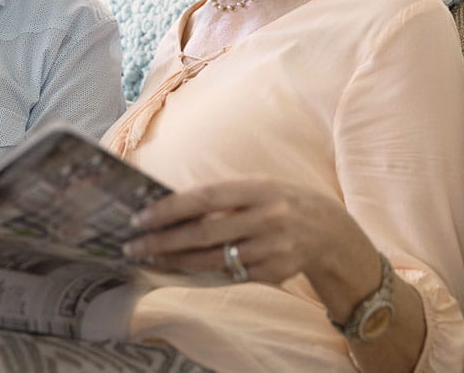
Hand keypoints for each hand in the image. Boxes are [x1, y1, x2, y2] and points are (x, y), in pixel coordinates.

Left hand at [123, 179, 375, 291]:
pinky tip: (179, 269)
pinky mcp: (272, 273)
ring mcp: (271, 249)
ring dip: (175, 261)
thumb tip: (171, 205)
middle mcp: (267, 218)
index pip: (206, 198)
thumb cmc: (281, 201)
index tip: (141, 217)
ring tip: (149, 259)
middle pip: (205, 234)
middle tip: (134, 246)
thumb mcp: (258, 187)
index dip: (171, 209)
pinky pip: (228, 275)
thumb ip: (222, 196)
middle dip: (164, 241)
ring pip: (212, 260)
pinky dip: (200, 272)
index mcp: (260, 189)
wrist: (329, 230)